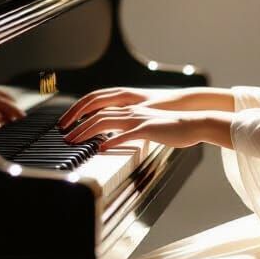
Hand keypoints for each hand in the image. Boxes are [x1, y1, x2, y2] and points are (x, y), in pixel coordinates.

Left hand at [61, 103, 208, 152]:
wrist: (193, 124)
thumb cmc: (172, 128)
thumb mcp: (148, 127)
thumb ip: (131, 130)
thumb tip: (118, 139)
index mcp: (131, 110)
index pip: (101, 110)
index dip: (83, 118)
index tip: (70, 128)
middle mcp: (132, 111)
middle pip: (98, 115)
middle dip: (78, 125)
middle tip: (66, 137)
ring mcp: (139, 119)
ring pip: (106, 122)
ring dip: (88, 132)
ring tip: (75, 143)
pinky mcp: (148, 129)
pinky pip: (126, 134)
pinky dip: (111, 141)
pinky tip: (101, 148)